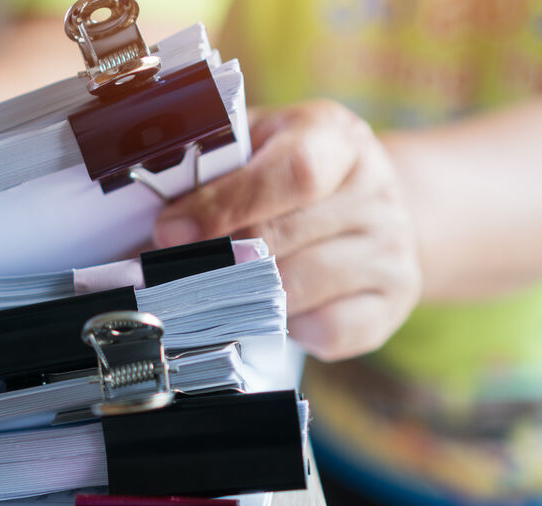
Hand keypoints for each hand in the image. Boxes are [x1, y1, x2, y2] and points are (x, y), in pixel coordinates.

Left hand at [154, 100, 421, 360]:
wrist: (371, 207)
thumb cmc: (289, 176)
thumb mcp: (256, 148)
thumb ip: (211, 173)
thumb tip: (146, 227)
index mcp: (336, 139)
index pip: (294, 172)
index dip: (226, 204)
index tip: (168, 231)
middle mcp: (376, 192)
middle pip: (285, 238)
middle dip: (213, 260)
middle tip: (163, 274)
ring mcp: (392, 250)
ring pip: (297, 290)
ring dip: (240, 297)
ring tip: (204, 292)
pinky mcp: (396, 302)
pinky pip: (328, 330)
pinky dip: (286, 329)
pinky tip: (268, 310)